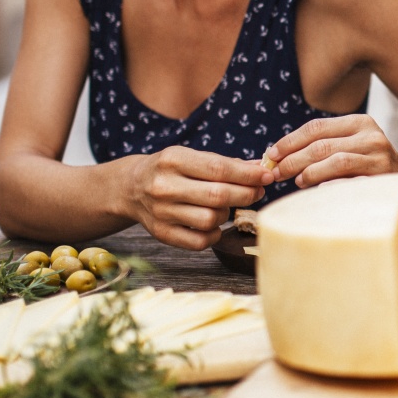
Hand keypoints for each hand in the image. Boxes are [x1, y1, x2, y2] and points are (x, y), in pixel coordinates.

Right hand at [121, 146, 264, 249]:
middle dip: (246, 194)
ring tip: (225, 206)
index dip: (247, 174)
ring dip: (227, 214)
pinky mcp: (162, 233)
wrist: (130, 188)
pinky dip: (214, 234)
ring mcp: (161, 212)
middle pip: (218, 195)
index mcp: (173, 160)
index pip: (218, 168)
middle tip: (258, 191)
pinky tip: (213, 224)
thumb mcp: (190, 157)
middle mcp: (164, 186)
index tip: (266, 175)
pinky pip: (201, 241)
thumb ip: (224, 163)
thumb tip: (261, 168)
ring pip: (211, 219)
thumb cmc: (170, 170)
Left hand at [262, 114, 397, 187]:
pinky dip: (329, 186)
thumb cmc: (368, 164)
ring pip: (335, 162)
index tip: (271, 154)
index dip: (289, 141)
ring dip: (309, 173)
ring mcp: (380, 159)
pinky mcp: (382, 180)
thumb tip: (276, 156)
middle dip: (292, 160)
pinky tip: (316, 190)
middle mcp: (372, 136)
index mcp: (360, 122)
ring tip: (296, 181)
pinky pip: (350, 182)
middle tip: (276, 172)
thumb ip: (321, 145)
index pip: (316, 127)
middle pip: (321, 145)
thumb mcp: (350, 145)